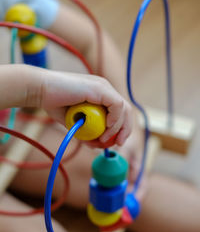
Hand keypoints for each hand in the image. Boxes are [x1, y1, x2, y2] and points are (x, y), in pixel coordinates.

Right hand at [0, 64, 131, 146]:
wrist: (41, 90)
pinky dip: (114, 119)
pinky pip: (116, 105)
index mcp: (101, 94)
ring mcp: (103, 87)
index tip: (113, 142)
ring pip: (123, 109)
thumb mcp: (73, 122)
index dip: (120, 128)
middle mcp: (105, 88)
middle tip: (117, 144)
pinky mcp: (100, 88)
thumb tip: (95, 144)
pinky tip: (105, 128)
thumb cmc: (54, 103)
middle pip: (126, 110)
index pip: (120, 111)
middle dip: (124, 130)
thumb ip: (85, 131)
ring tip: (104, 140)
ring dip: (117, 128)